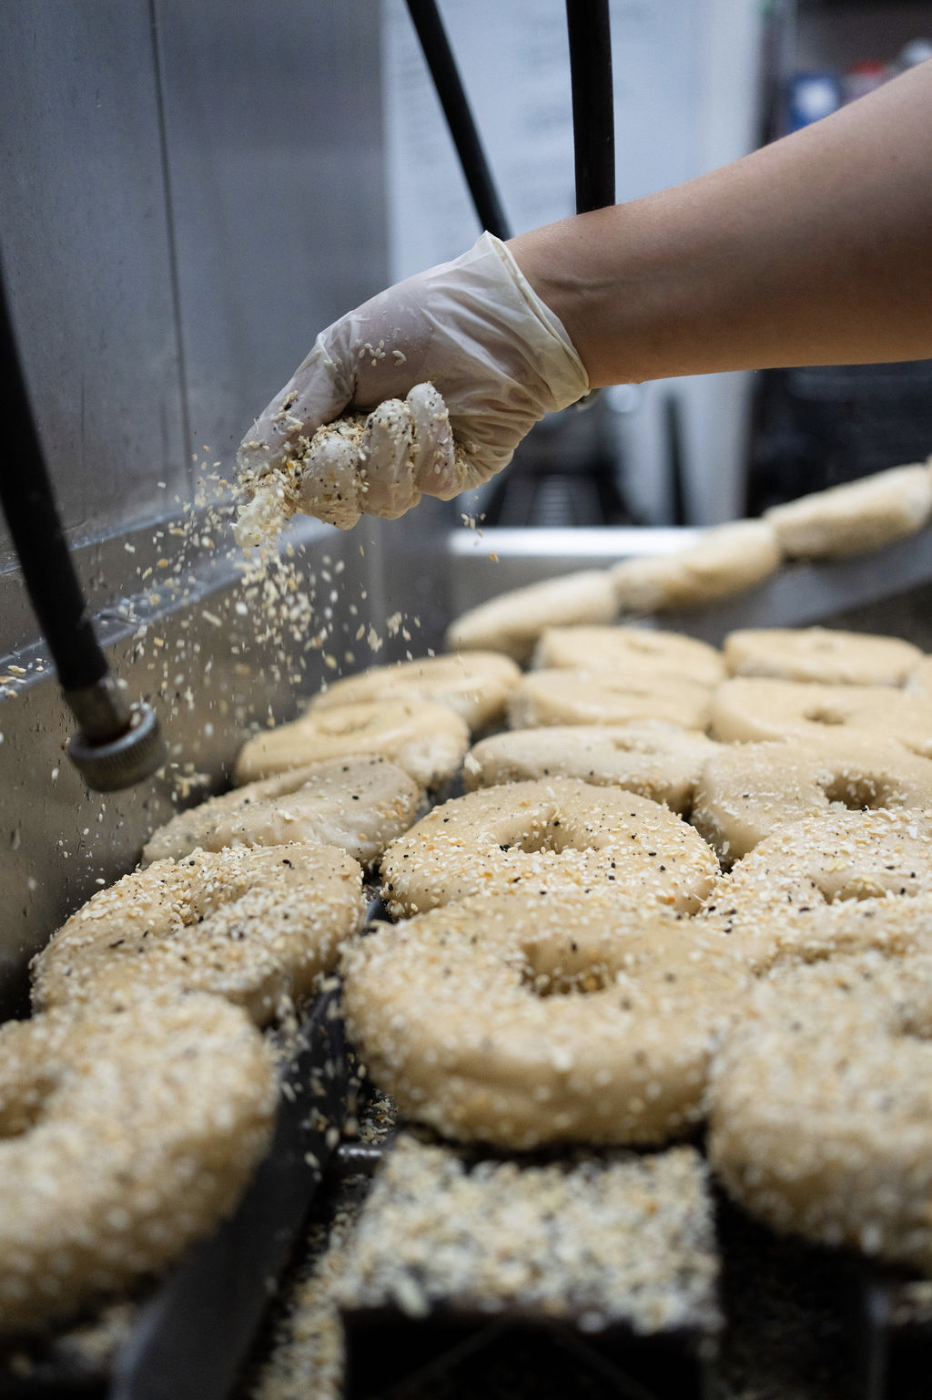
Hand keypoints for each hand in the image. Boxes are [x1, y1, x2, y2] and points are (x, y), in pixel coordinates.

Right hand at [236, 233, 587, 525]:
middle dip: (333, 469)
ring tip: (404, 402)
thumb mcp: (338, 356)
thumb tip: (250, 474)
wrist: (494, 318)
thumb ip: (293, 414)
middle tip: (345, 434)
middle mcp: (365, 456)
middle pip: (329, 503)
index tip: (267, 501)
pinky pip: (427, 483)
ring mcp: (410, 470)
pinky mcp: (453, 476)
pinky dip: (429, 440)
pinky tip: (438, 405)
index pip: (292, 480)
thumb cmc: (417, 322)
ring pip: (380, 500)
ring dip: (387, 447)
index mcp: (329, 425)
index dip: (280, 493)